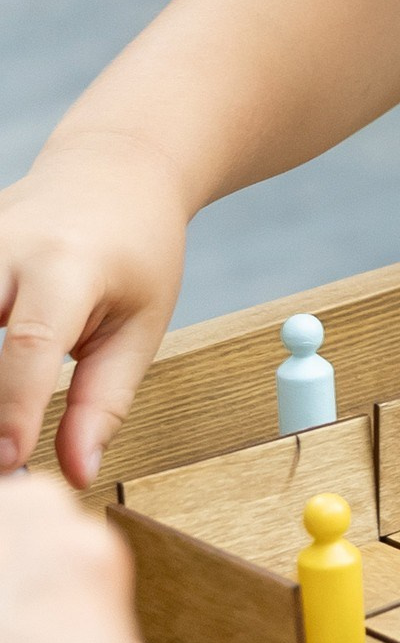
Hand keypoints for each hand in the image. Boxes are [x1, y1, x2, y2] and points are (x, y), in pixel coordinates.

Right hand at [0, 131, 188, 484]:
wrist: (113, 169)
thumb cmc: (136, 249)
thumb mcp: (142, 323)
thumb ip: (106, 400)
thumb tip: (77, 472)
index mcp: (67, 264)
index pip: (29, 343)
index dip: (13, 410)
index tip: (8, 464)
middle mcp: (5, 247)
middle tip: (0, 456)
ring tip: (1, 428)